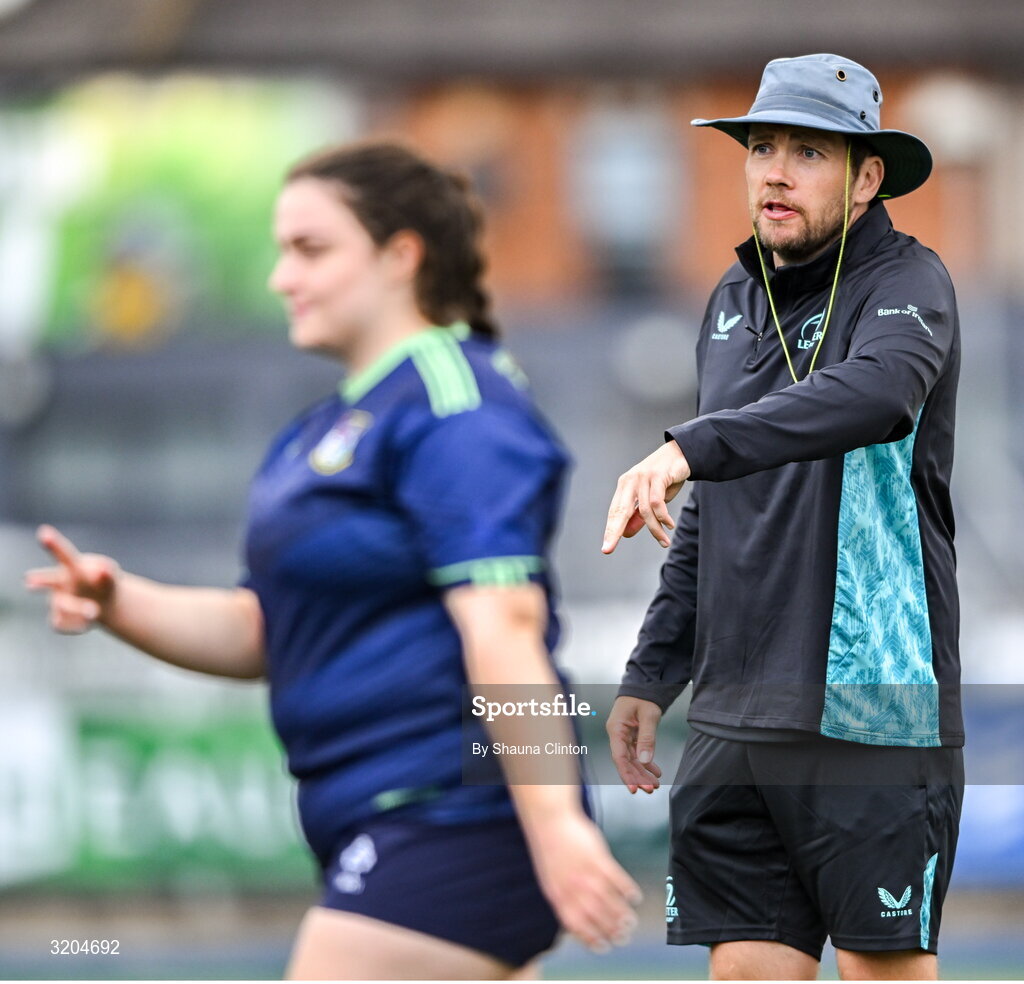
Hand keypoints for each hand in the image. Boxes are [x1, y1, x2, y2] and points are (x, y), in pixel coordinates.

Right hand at [24, 525, 120, 633]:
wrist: (104, 603)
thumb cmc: (104, 581)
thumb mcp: (111, 575)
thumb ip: (108, 572)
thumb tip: (104, 570)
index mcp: (70, 566)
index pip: (62, 553)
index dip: (53, 543)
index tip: (44, 532)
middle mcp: (58, 583)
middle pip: (48, 580)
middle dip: (39, 580)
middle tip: (30, 581)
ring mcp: (56, 601)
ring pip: (61, 605)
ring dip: (77, 608)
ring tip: (93, 610)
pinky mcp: (58, 619)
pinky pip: (62, 624)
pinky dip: (77, 625)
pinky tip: (89, 622)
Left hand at [527, 811, 641, 952]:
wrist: (550, 821)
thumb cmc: (551, 852)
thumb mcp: (550, 880)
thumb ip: (563, 900)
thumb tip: (573, 924)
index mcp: (558, 895)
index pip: (576, 924)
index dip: (591, 938)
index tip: (604, 947)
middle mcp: (572, 887)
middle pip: (596, 915)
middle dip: (611, 929)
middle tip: (624, 937)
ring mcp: (586, 872)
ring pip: (608, 900)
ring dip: (622, 914)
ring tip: (631, 922)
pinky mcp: (598, 857)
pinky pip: (616, 878)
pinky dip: (627, 889)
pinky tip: (635, 897)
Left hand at [602, 440, 689, 552]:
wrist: (682, 453)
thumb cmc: (665, 478)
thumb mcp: (651, 498)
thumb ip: (639, 515)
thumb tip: (626, 534)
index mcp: (625, 486)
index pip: (615, 511)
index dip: (611, 530)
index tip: (606, 548)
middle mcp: (630, 481)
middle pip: (619, 511)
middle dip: (613, 531)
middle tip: (608, 549)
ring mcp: (643, 477)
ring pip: (644, 510)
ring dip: (655, 529)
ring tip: (665, 541)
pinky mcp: (657, 476)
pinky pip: (656, 502)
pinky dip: (663, 516)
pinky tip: (670, 525)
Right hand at [606, 696, 662, 793]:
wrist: (643, 686)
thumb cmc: (643, 697)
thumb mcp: (648, 715)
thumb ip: (647, 738)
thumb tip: (645, 761)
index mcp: (616, 729)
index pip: (619, 757)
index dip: (626, 774)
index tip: (634, 789)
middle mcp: (617, 735)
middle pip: (625, 761)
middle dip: (637, 777)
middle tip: (650, 789)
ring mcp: (623, 736)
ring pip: (632, 760)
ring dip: (642, 773)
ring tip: (655, 785)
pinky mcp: (631, 737)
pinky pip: (637, 754)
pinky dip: (647, 764)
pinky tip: (656, 773)